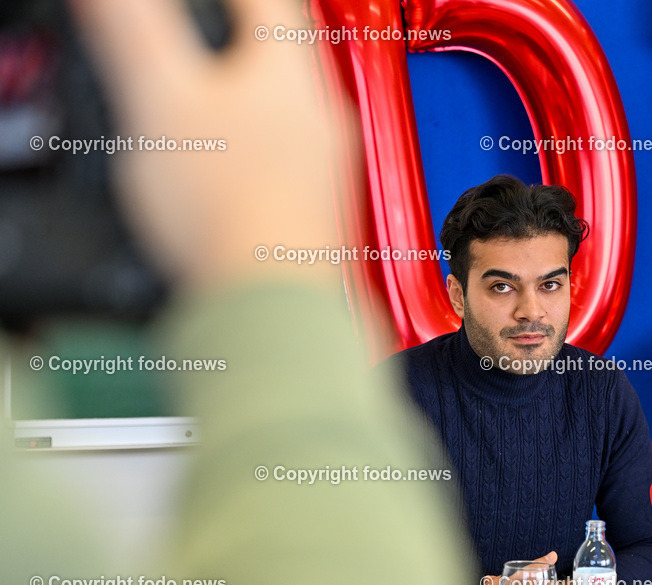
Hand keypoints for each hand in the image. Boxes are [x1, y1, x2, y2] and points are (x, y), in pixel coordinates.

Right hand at [67, 0, 348, 289]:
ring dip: (257, 101)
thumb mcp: (160, 97)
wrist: (271, 302)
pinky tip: (238, 176)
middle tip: (218, 34)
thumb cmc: (229, 211)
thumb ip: (136, 29)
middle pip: (288, 58)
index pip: (270, 2)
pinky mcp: (320, 216)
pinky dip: (263, 156)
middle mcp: (324, 118)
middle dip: (247, 43)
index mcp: (291, 74)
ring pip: (295, 113)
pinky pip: (294, 166)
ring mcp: (329, 171)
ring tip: (220, 103)